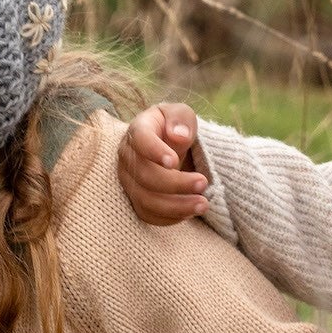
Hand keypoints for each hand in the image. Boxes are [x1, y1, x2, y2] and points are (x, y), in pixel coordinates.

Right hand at [118, 101, 208, 225]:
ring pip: (145, 200)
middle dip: (176, 184)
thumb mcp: (182, 115)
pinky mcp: (135, 200)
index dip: (154, 152)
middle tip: (203, 183)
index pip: (140, 140)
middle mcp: (128, 158)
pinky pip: (147, 215)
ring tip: (203, 204)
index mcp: (138, 131)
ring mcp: (129, 181)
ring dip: (176, 206)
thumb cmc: (174, 127)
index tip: (174, 161)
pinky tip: (190, 212)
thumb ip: (181, 120)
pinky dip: (170, 217)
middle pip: (144, 176)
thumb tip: (179, 136)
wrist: (168, 146)